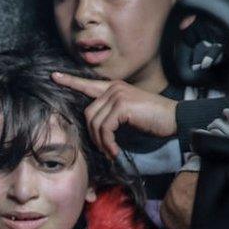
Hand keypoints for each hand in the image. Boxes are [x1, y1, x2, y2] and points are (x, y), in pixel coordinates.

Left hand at [52, 72, 177, 157]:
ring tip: (111, 152)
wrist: (175, 119)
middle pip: (88, 113)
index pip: (88, 84)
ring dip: (101, 142)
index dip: (70, 81)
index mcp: (114, 88)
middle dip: (93, 135)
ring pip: (95, 122)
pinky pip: (105, 128)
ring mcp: (117, 94)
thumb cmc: (153, 120)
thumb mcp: (128, 115)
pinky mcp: (122, 105)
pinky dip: (108, 143)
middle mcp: (114, 88)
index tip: (54, 76)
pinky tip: (115, 151)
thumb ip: (111, 115)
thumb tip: (95, 130)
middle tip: (105, 149)